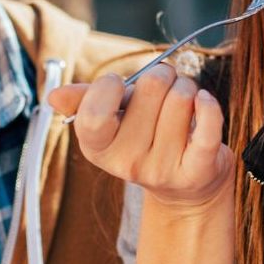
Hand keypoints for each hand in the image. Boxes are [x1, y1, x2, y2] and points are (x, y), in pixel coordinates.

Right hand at [48, 64, 233, 208]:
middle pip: (152, 86)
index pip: (93, 112)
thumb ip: (85, 102)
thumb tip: (54, 96)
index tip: (119, 85)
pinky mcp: (197, 170)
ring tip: (184, 101)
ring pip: (182, 97)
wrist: (185, 188)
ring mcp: (162, 169)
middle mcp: (127, 163)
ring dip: (188, 87)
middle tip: (164, 87)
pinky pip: (208, 125)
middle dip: (162, 75)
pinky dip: (209, 105)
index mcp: (97, 148)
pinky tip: (203, 101)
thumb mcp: (112, 121)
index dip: (110, 85)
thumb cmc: (145, 139)